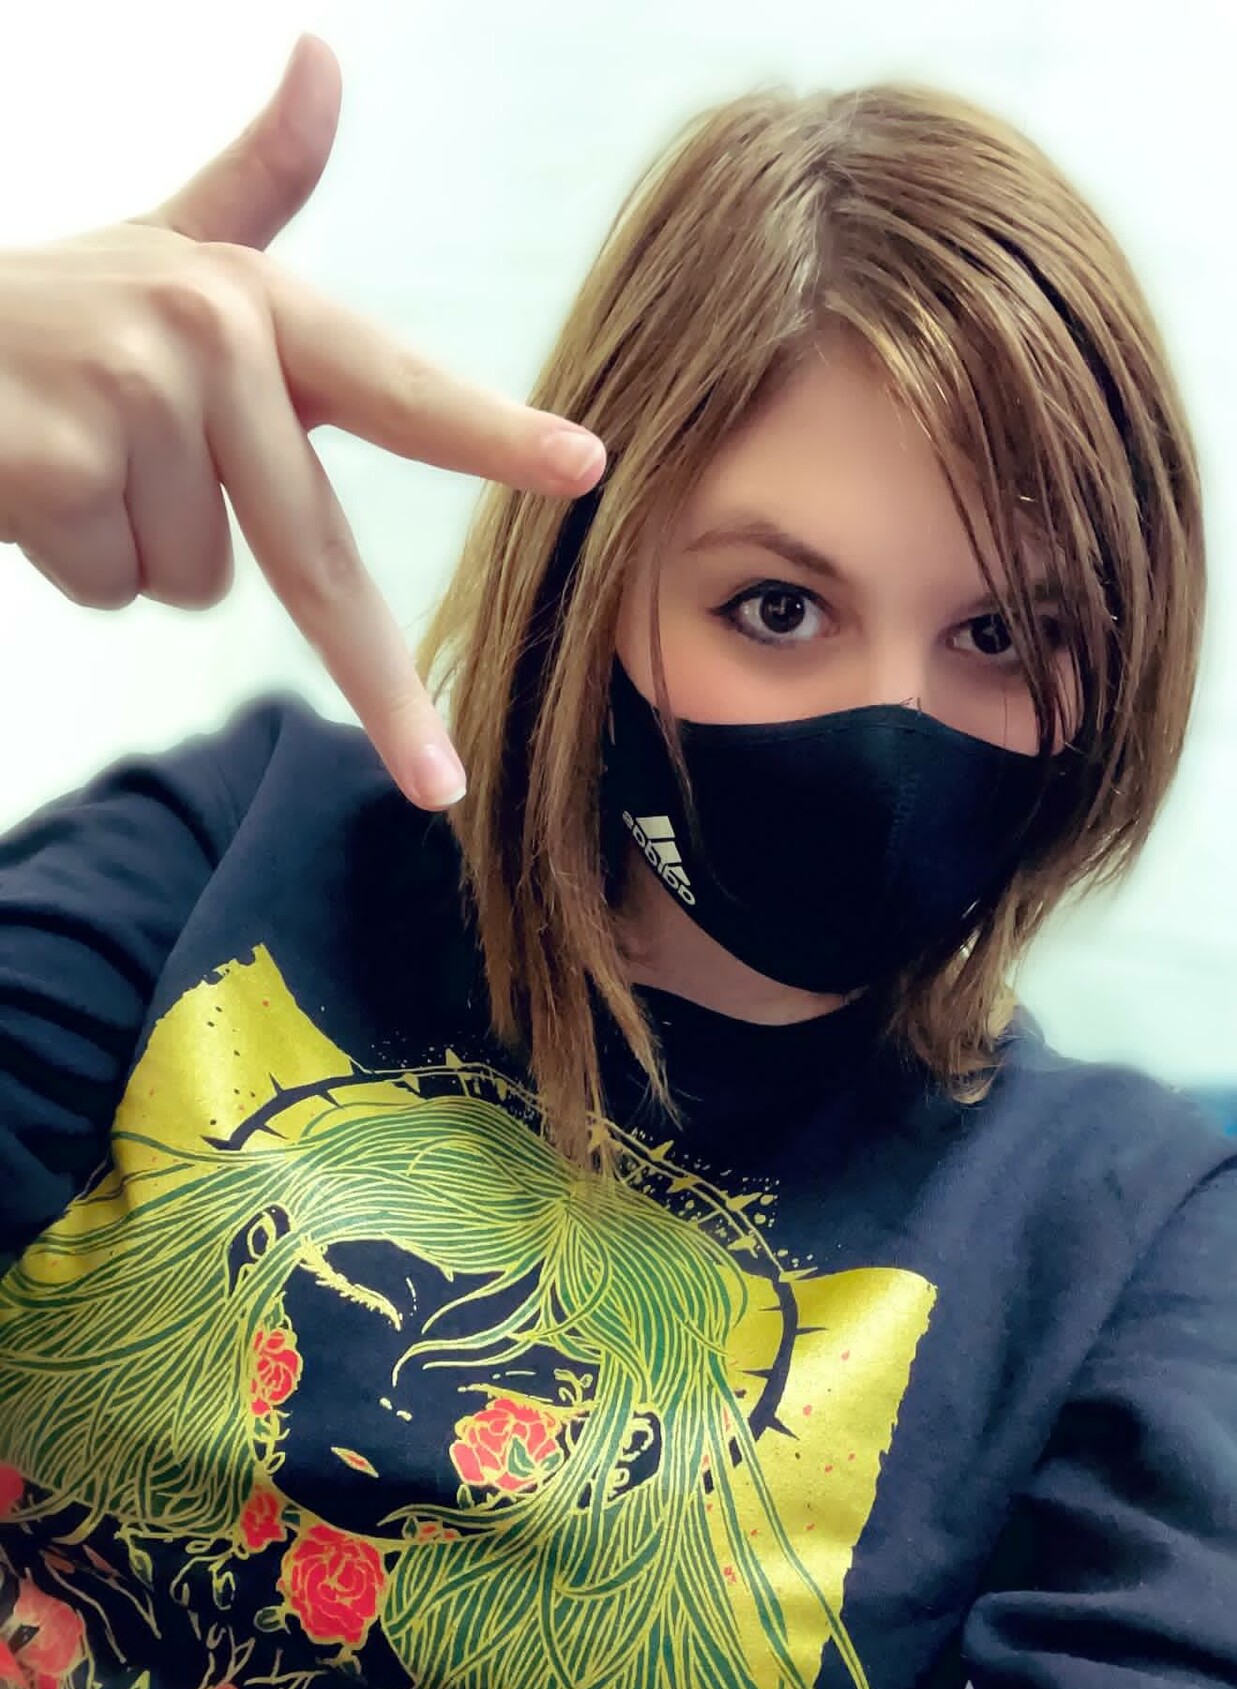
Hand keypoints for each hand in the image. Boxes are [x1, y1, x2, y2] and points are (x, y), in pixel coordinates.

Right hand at [0, 33, 605, 806]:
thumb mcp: (156, 248)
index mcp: (253, 305)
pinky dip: (73, 560)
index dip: (491, 435)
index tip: (585, 469)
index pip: (395, 385)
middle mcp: (208, 341)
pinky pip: (115, 584)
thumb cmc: (46, 313)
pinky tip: (32, 480)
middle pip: (318, 558)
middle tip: (437, 781)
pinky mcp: (57, 467)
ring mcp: (131, 401)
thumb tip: (324, 56)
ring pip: (195, 579)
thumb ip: (255, 186)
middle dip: (378, 686)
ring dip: (134, 546)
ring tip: (77, 455)